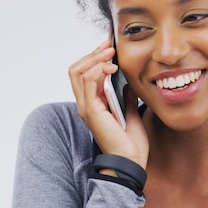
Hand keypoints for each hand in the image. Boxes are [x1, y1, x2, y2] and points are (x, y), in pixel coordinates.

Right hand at [68, 40, 148, 169]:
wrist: (131, 161)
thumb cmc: (131, 143)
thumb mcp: (131, 113)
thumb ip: (127, 98)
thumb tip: (129, 83)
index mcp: (93, 104)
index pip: (83, 73)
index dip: (94, 57)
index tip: (109, 47)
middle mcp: (86, 104)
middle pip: (75, 69)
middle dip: (92, 53)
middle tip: (109, 46)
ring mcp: (86, 107)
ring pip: (77, 72)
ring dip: (95, 58)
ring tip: (110, 53)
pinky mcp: (91, 110)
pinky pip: (88, 82)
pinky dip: (98, 69)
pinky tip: (112, 68)